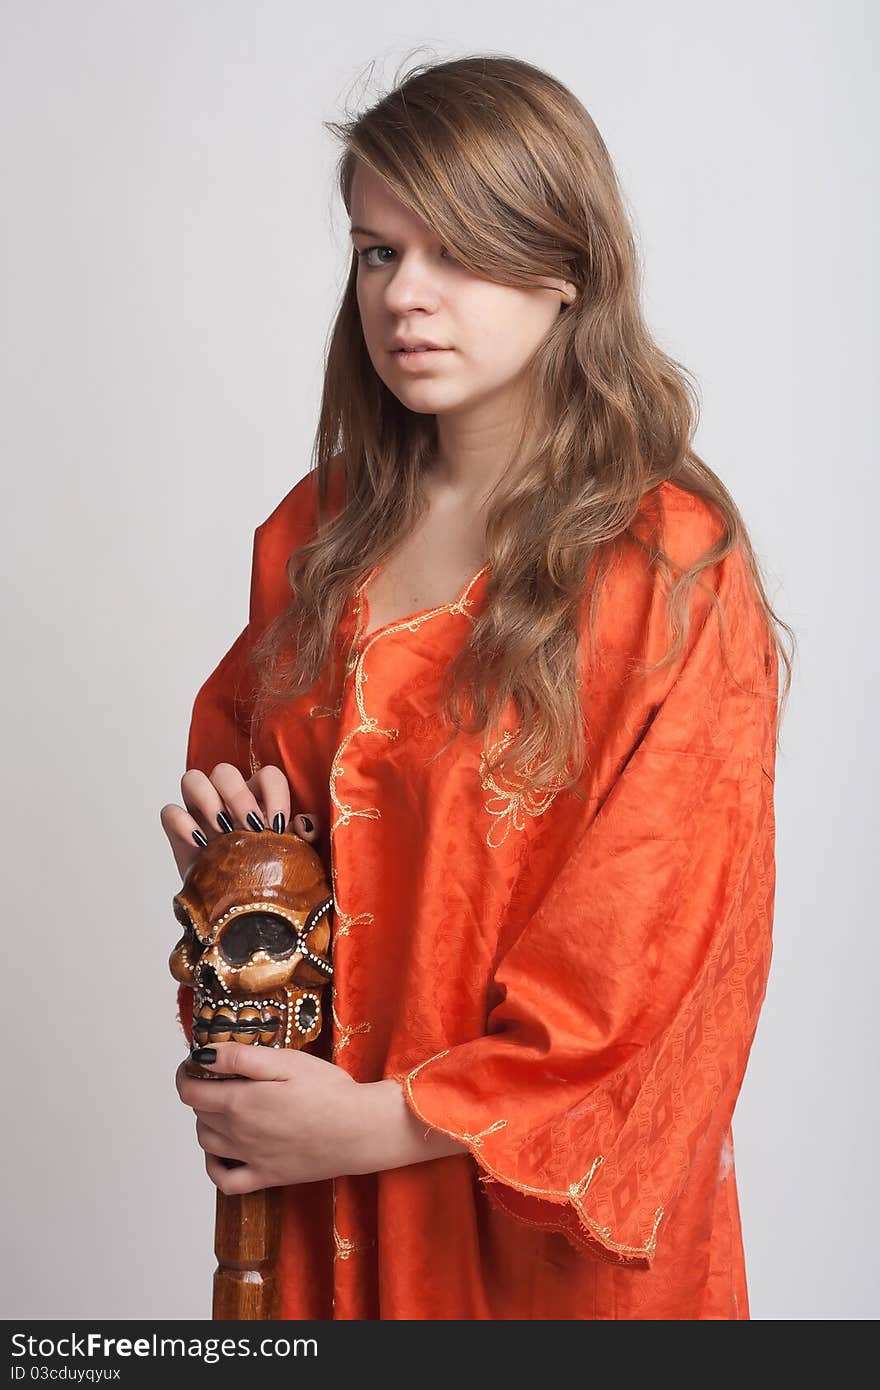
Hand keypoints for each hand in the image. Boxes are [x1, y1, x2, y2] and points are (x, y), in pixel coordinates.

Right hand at [160, 762, 320, 879]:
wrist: (236, 911)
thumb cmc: (265, 878)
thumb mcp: (290, 861)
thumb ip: (304, 840)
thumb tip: (304, 824)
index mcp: (258, 798)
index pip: (267, 775)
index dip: (274, 794)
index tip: (278, 826)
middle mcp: (226, 798)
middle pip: (225, 771)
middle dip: (238, 796)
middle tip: (250, 828)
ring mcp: (199, 812)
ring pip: (192, 779)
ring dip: (208, 800)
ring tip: (223, 831)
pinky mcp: (178, 831)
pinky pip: (170, 811)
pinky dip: (182, 823)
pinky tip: (200, 844)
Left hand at [175, 1041, 369, 1193]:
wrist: (360, 1131)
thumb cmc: (328, 1091)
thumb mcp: (285, 1061)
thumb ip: (240, 1058)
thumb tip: (204, 1055)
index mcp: (240, 1102)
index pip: (190, 1091)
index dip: (185, 1073)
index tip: (194, 1062)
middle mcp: (238, 1134)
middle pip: (199, 1114)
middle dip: (201, 1092)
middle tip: (220, 1076)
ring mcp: (251, 1158)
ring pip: (207, 1143)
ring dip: (207, 1123)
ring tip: (225, 1106)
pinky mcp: (267, 1177)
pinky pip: (225, 1180)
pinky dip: (215, 1167)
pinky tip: (224, 1152)